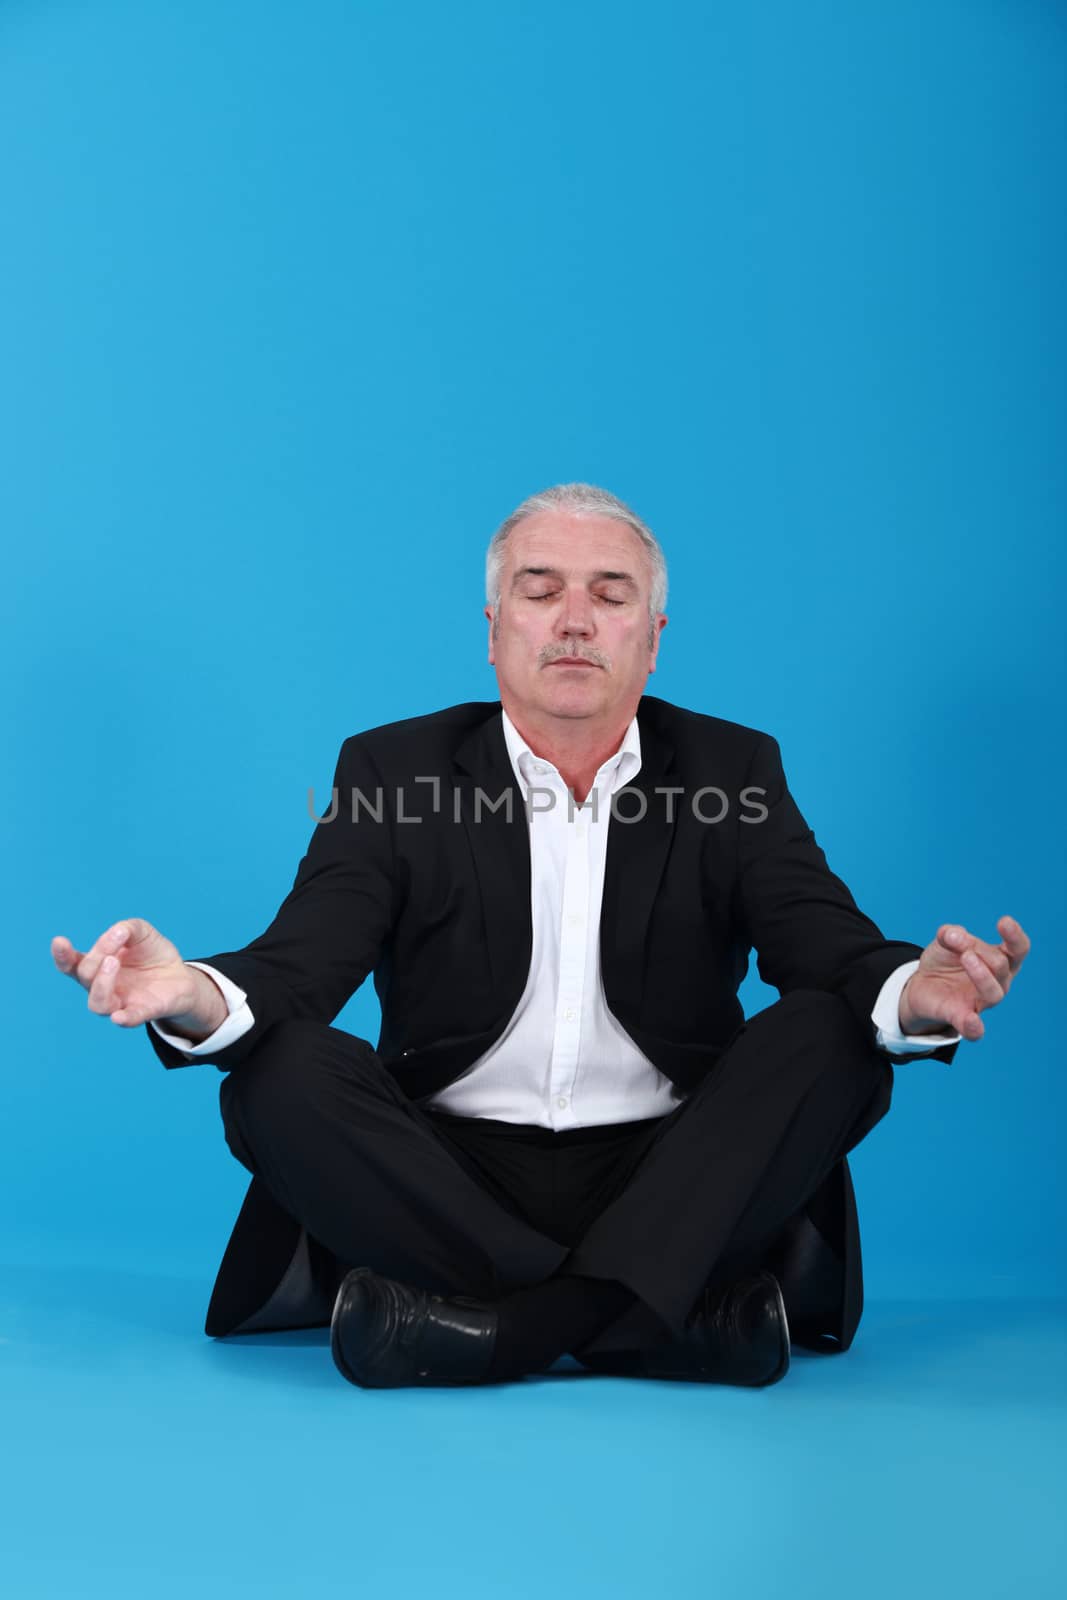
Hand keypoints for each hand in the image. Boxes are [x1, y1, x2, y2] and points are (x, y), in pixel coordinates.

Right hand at [51, 917, 216, 1031]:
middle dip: (96, 957)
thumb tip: (117, 931)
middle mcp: (102, 987)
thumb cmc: (152, 953)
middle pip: (85, 976)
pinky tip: (118, 1017)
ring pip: (97, 1003)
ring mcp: (120, 1002)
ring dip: (101, 983)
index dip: (62, 956)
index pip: (71, 965)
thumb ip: (127, 927)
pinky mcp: (142, 1011)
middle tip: (115, 944)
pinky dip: (123, 1018)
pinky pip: (128, 1019)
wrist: (180, 974)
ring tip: (112, 962)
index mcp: (97, 967)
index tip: (59, 941)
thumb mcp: (141, 932)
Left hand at [899, 915, 1029, 1042]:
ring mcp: (981, 1002)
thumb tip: (953, 935)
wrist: (921, 985)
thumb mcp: (944, 941)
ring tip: (966, 957)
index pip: (1018, 950)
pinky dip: (974, 1026)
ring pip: (994, 992)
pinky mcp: (961, 1018)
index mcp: (1000, 961)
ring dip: (981, 973)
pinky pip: (973, 1029)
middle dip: (978, 948)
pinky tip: (972, 1021)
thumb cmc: (944, 961)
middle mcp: (998, 983)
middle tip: (957, 940)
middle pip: (1001, 965)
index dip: (1015, 937)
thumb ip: (950, 934)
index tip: (1004, 921)